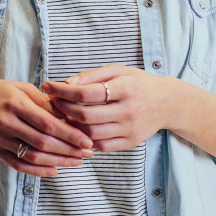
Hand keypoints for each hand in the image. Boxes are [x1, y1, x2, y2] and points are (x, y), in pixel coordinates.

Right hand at [0, 79, 93, 177]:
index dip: (70, 134)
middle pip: (43, 142)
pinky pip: (19, 165)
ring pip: (33, 156)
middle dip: (69, 150)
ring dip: (58, 162)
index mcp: (15, 103)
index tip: (88, 141)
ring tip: (76, 162)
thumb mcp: (21, 88)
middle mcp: (5, 122)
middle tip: (88, 153)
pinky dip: (38, 171)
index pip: (48, 123)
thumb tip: (70, 115)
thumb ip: (44, 102)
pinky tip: (54, 170)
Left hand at [42, 64, 184, 151]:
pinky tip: (77, 128)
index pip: (86, 93)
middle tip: (52, 102)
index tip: (47, 86)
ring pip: (90, 134)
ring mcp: (131, 129)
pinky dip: (85, 139)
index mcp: (126, 88)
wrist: (168, 103)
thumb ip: (92, 75)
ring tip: (62, 114)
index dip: (62, 91)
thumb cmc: (138, 83)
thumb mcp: (118, 70)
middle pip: (85, 116)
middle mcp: (130, 110)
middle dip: (62, 108)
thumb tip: (67, 84)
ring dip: (70, 126)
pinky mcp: (131, 142)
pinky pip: (100, 146)